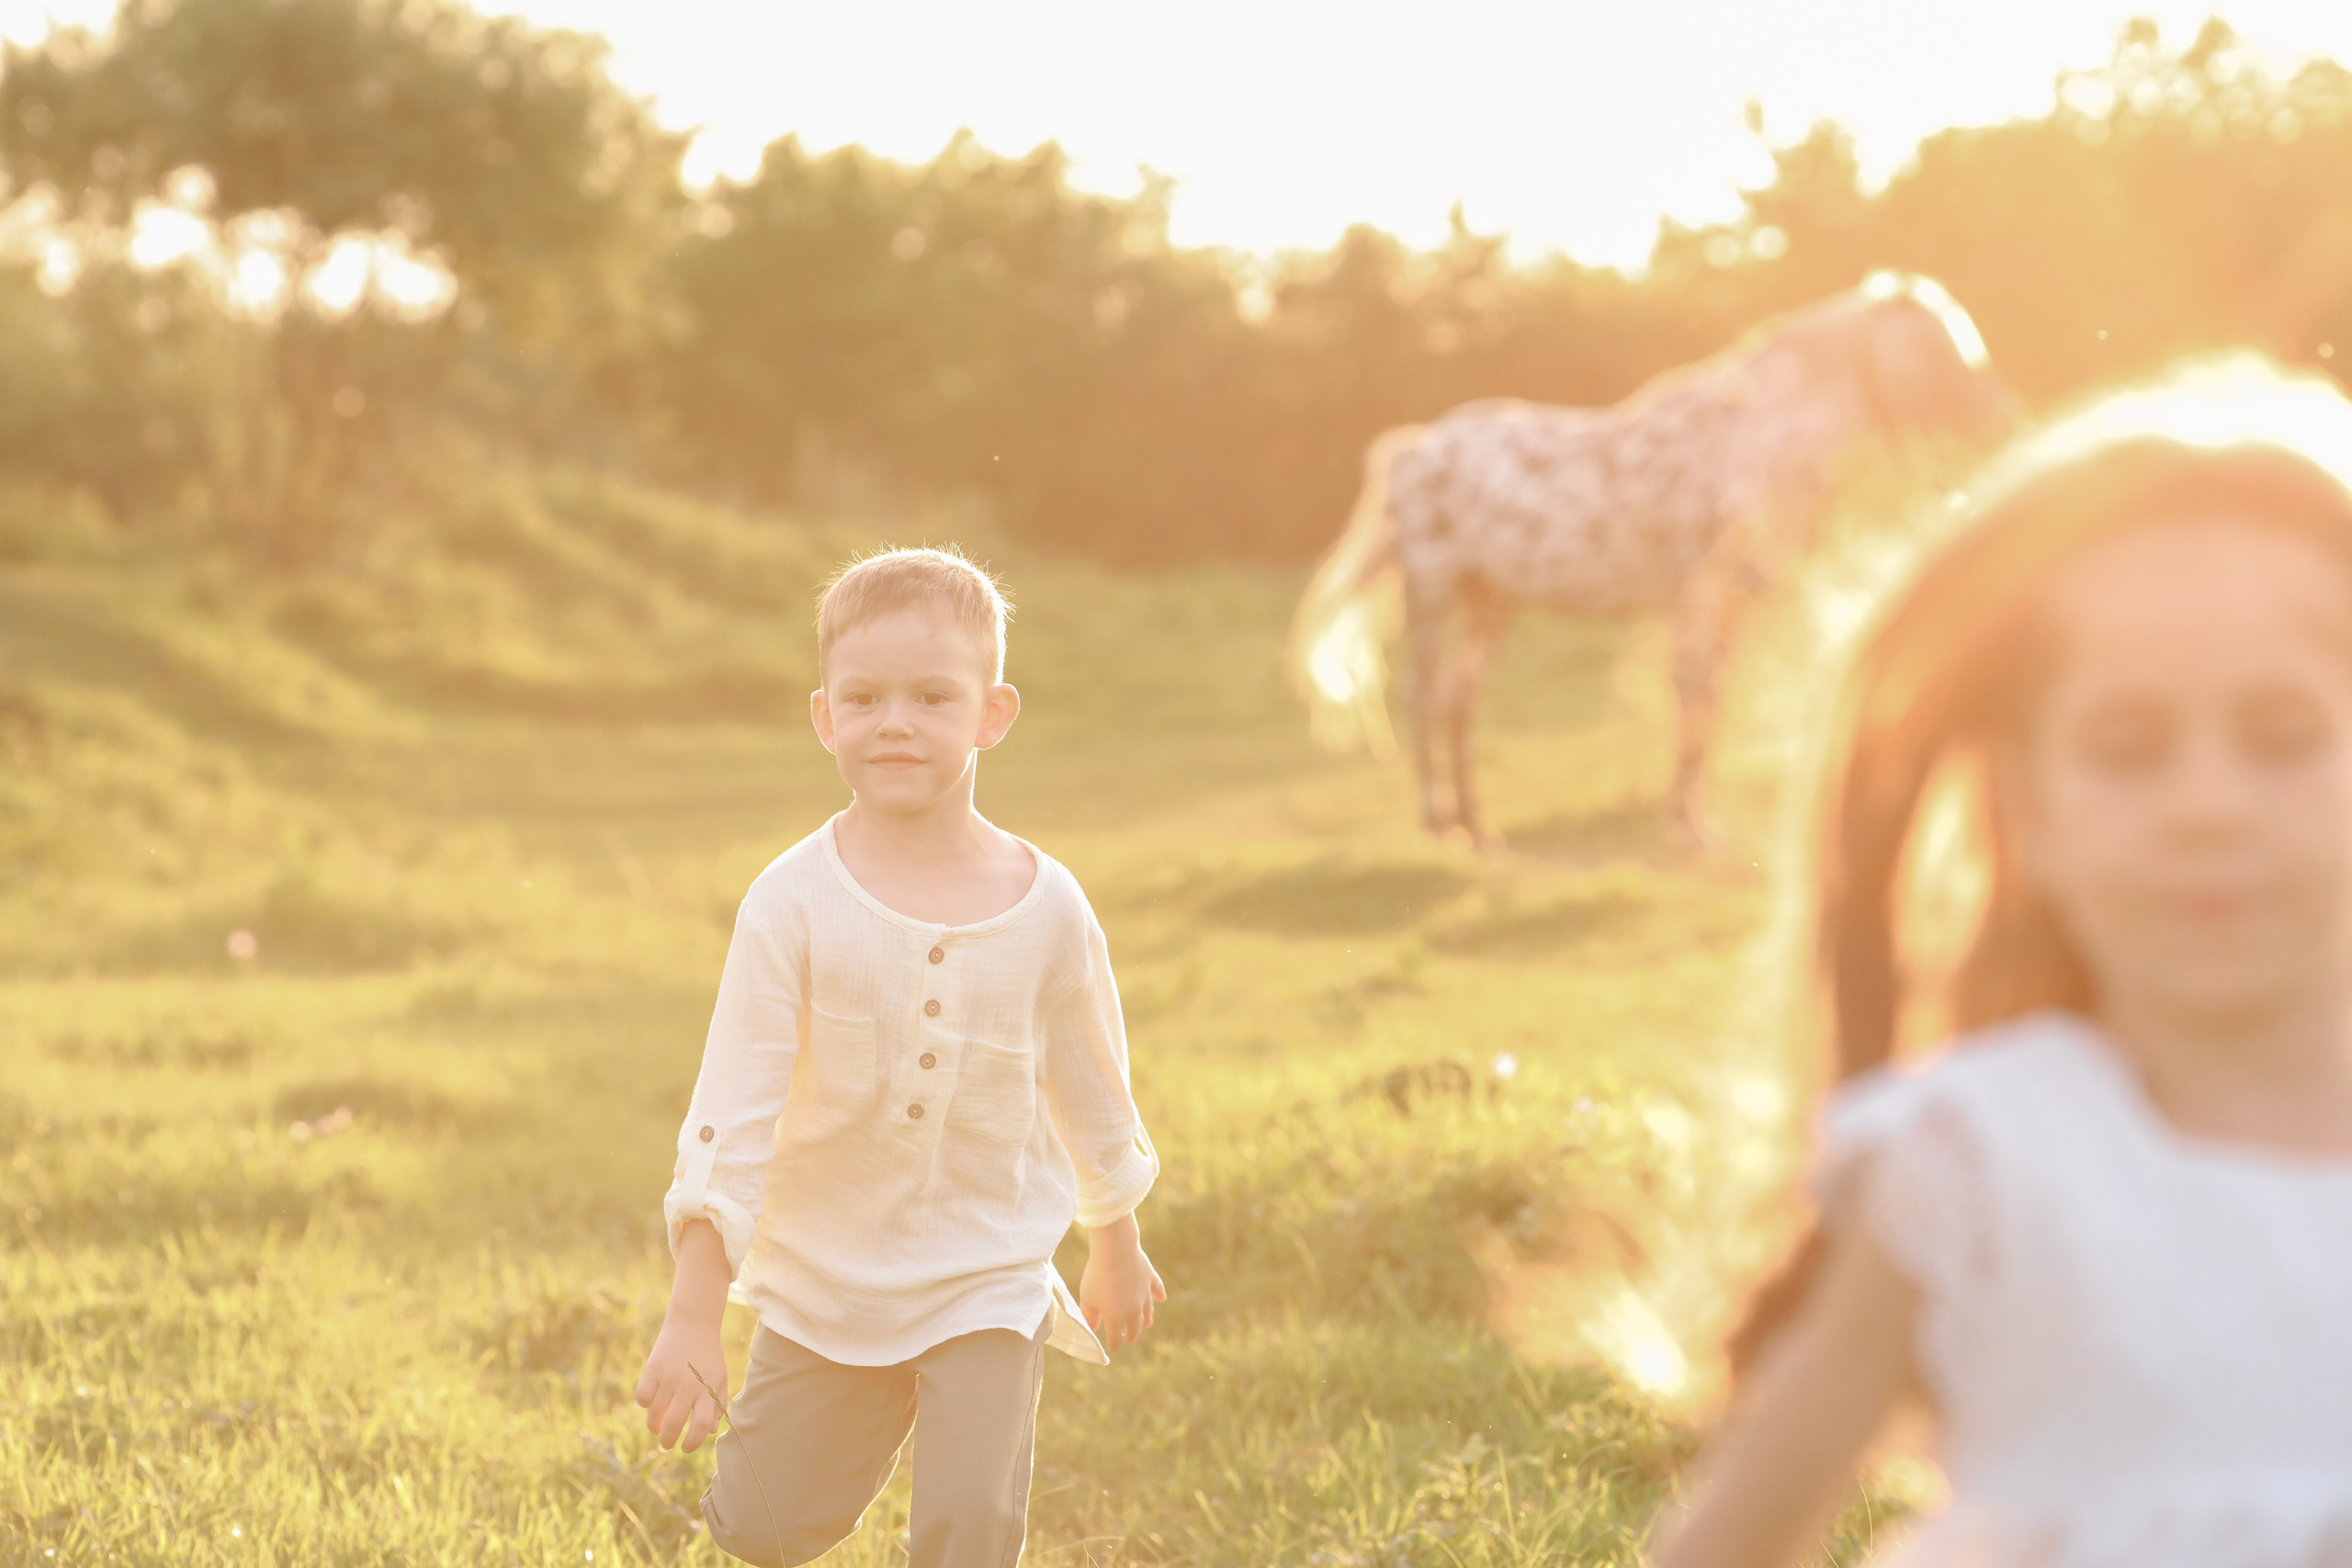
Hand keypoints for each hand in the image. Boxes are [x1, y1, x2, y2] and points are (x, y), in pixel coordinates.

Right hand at [635, 1318, 729, 1451]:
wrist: (693, 1324)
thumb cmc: (708, 1355)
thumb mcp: (719, 1377)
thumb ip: (717, 1404)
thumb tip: (708, 1432)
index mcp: (707, 1389)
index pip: (700, 1426)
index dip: (693, 1443)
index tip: (686, 1448)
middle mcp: (687, 1385)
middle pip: (674, 1424)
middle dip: (668, 1442)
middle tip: (667, 1445)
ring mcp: (668, 1378)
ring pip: (654, 1414)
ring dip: (654, 1427)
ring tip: (657, 1428)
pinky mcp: (652, 1369)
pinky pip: (642, 1397)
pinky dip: (644, 1404)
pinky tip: (650, 1403)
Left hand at [1079, 1212, 1166, 1354]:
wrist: (1117, 1252)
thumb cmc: (1098, 1276)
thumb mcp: (1088, 1298)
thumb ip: (1089, 1317)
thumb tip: (1092, 1330)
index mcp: (1116, 1317)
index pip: (1116, 1337)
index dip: (1115, 1344)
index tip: (1114, 1349)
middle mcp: (1133, 1309)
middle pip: (1134, 1327)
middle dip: (1131, 1334)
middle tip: (1129, 1338)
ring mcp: (1144, 1294)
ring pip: (1147, 1311)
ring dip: (1146, 1319)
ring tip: (1148, 1324)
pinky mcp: (1150, 1278)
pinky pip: (1156, 1288)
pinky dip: (1159, 1294)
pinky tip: (1162, 1298)